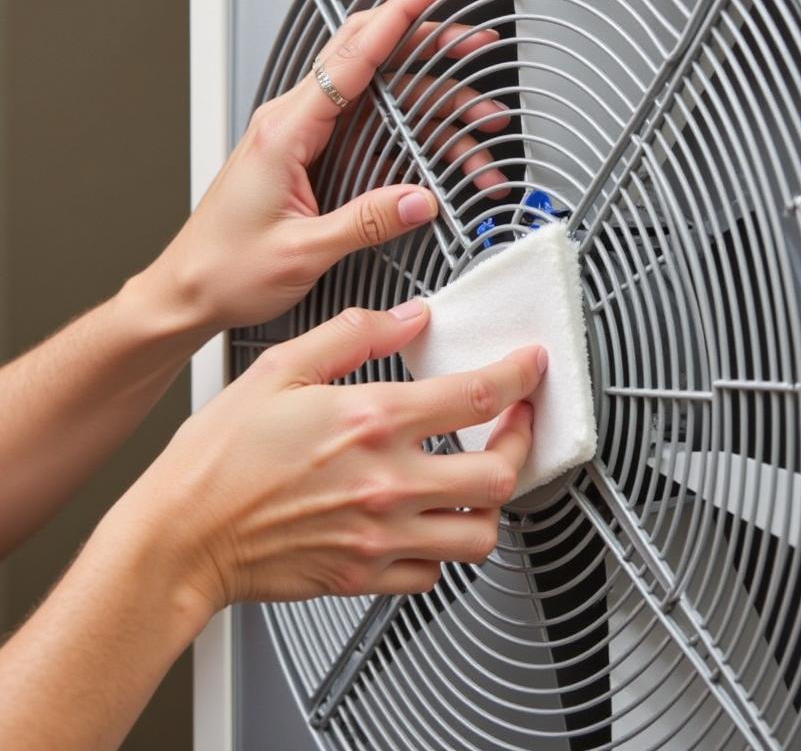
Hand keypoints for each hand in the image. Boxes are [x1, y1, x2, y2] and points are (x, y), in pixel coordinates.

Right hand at [119, 301, 543, 611]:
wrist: (179, 537)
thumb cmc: (218, 458)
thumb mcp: (280, 368)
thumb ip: (353, 335)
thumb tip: (407, 318)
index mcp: (370, 422)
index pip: (476, 396)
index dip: (519, 376)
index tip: (530, 367)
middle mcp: (387, 482)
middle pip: (499, 473)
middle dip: (522, 442)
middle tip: (517, 424)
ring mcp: (381, 535)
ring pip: (481, 534)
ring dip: (493, 502)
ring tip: (483, 477)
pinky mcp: (366, 574)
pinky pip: (435, 573)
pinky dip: (446, 548)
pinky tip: (433, 521)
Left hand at [146, 0, 509, 332]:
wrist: (188, 289)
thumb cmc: (225, 267)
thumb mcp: (303, 251)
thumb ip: (367, 222)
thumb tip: (421, 200)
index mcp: (285, 130)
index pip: (352, 53)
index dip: (401, 13)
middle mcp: (292, 121)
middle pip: (370, 57)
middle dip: (430, 44)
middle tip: (477, 45)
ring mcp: (301, 135)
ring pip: (378, 95)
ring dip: (433, 105)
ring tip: (480, 122)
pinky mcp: (309, 155)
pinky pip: (367, 126)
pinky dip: (411, 132)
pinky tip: (442, 152)